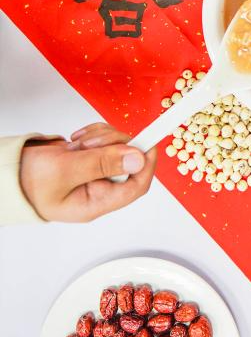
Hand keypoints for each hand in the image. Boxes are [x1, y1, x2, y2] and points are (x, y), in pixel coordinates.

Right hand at [19, 123, 156, 222]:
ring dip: (102, 137)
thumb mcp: (65, 171)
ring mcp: (94, 172)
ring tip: (79, 143)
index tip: (149, 142)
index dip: (146, 164)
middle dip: (114, 143)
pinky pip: (104, 140)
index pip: (135, 186)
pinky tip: (77, 140)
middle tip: (92, 142)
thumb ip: (101, 163)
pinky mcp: (88, 157)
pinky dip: (95, 134)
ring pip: (118, 146)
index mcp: (95, 202)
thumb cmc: (25, 182)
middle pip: (128, 160)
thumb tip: (137, 158)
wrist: (4, 171)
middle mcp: (98, 188)